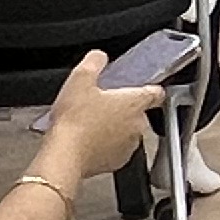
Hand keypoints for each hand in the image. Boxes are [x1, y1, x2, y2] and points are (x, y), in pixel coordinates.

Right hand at [38, 48, 165, 180]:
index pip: (155, 93)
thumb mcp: (80, 79)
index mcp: (134, 103)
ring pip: (127, 132)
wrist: (64, 156)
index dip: (150, 88)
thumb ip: (94, 62)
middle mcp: (137, 125)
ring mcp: (129, 146)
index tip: (145, 87)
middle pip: (137, 112)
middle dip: (121, 108)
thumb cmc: (74, 121)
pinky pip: (116, 149)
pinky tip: (88, 140)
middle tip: (100, 104)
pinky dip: (106, 145)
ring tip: (90, 123)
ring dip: (114, 127)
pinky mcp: (117, 162)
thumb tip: (99, 57)